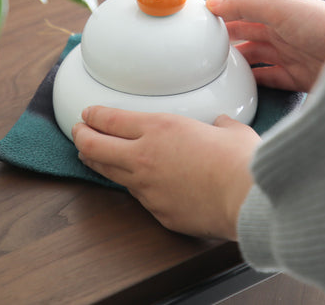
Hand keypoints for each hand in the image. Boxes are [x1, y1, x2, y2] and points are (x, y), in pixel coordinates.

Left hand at [72, 106, 259, 239]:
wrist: (247, 199)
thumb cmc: (239, 161)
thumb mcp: (231, 131)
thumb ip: (220, 125)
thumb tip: (222, 124)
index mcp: (159, 128)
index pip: (110, 119)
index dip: (93, 115)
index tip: (87, 114)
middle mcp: (144, 155)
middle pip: (94, 145)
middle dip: (80, 135)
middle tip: (77, 131)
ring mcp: (146, 186)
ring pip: (108, 172)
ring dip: (94, 161)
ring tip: (88, 156)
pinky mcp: (156, 210)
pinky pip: (136, 196)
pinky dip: (130, 186)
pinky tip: (132, 184)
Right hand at [207, 0, 324, 91]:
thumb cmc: (323, 24)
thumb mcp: (278, 7)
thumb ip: (244, 4)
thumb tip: (212, 2)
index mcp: (276, 13)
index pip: (241, 13)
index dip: (222, 16)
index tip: (200, 24)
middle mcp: (281, 33)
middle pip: (246, 37)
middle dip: (225, 42)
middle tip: (202, 50)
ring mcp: (288, 56)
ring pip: (254, 60)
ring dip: (237, 63)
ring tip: (216, 70)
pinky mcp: (296, 79)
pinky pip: (268, 80)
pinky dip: (253, 82)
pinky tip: (239, 85)